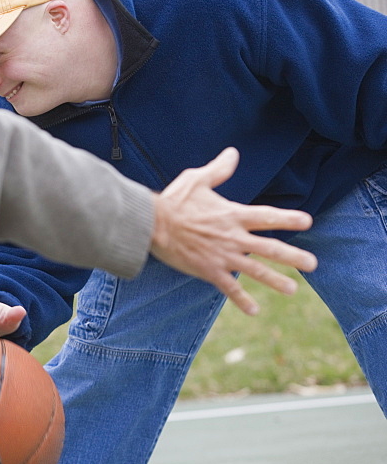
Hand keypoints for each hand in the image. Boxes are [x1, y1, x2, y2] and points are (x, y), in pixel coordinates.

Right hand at [151, 147, 317, 315]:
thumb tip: (233, 153)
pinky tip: (254, 310)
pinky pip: (229, 288)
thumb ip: (218, 170)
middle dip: (293, 257)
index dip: (288, 218)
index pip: (267, 216)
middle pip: (270, 248)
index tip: (307, 221)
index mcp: (233, 215)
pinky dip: (241, 300)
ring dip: (275, 280)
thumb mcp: (197, 179)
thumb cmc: (173, 201)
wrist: (151, 225)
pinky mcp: (208, 271)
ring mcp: (222, 256)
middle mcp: (233, 237)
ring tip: (292, 289)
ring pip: (255, 271)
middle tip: (312, 264)